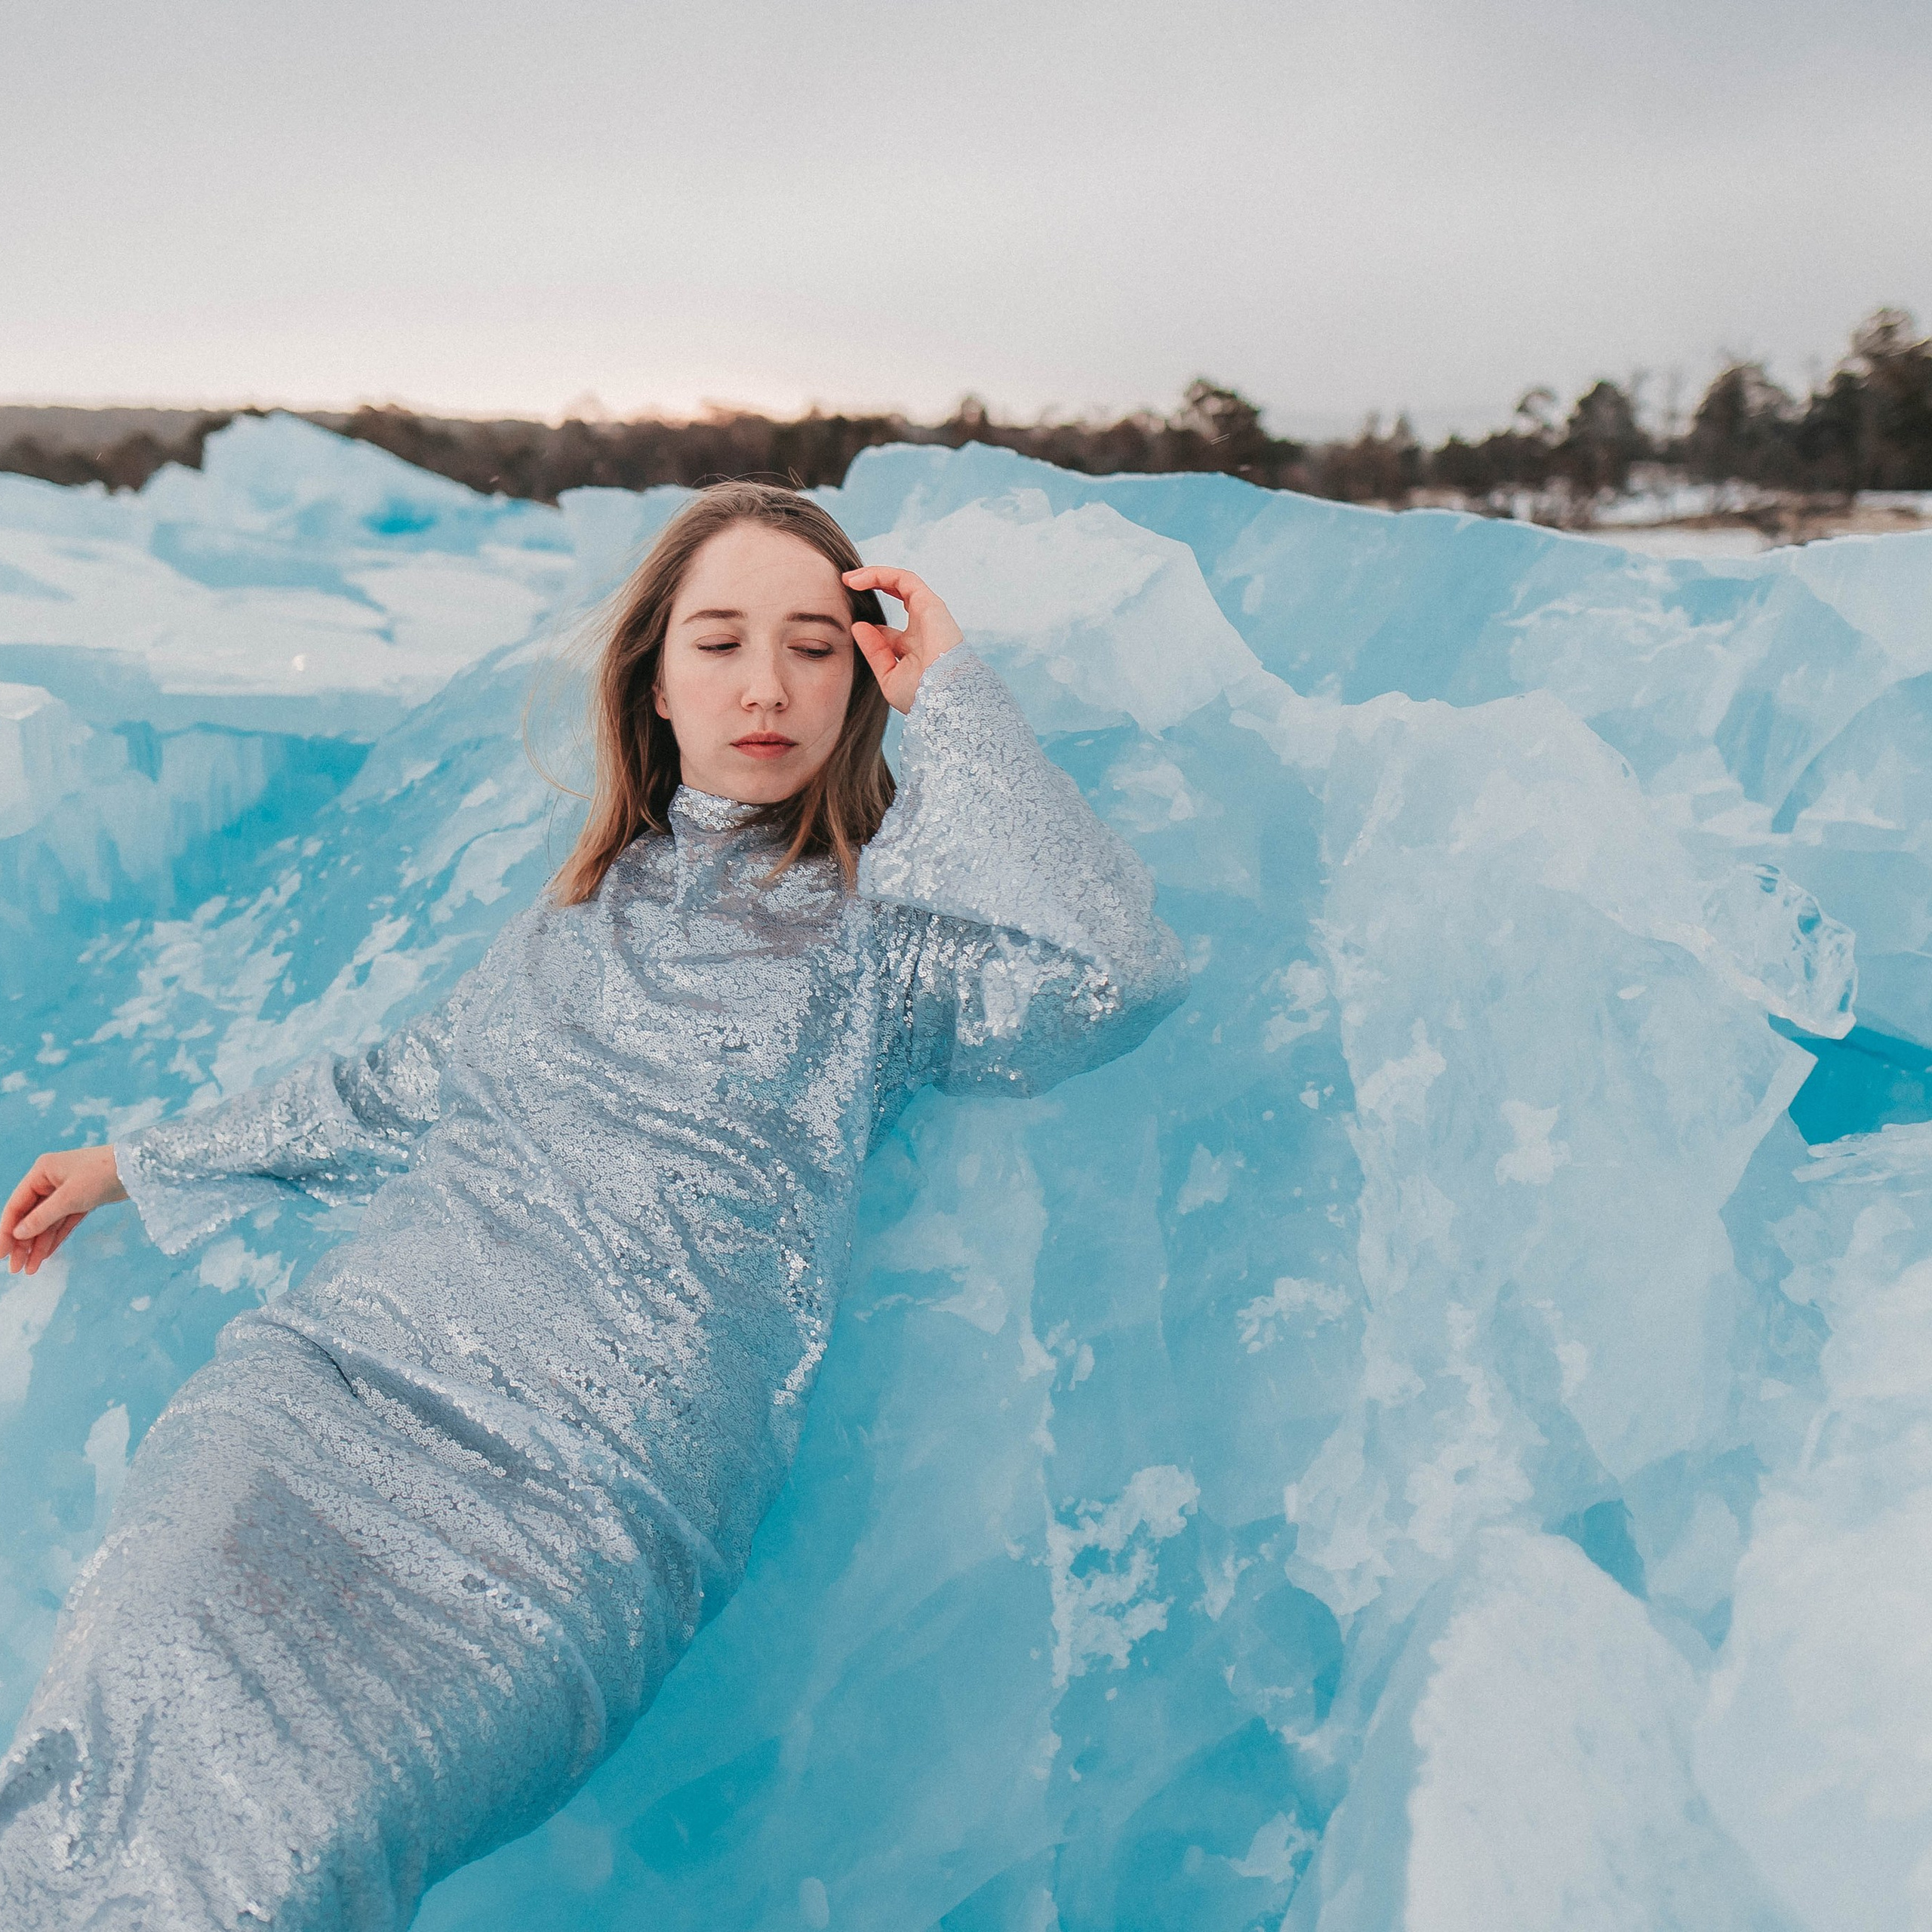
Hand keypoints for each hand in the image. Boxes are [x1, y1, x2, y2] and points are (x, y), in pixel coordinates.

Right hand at [2, 1145, 125, 1274]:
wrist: (140, 1168)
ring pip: (47, 1222)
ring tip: (30, 1270)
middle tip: (15, 1269)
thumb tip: (18, 1234)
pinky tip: (45, 1255)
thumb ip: (42, 1217)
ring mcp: (67, 1190)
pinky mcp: (83, 1199)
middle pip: (30, 1216)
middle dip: (23, 1243)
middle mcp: (50, 1180)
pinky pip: (63, 1222)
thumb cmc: (101, 1175)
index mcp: (41, 1172)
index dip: (6, 1231)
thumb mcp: (69, 1198)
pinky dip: (55, 1238)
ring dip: (38, 1245)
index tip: (0, 1254)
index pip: (16, 1206)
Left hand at [842, 566, 963, 714]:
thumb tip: (858, 627)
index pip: (887, 631)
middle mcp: (922, 628)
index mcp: (913, 649)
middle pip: (896, 596)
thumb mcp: (888, 676)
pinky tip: (859, 580)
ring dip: (873, 575)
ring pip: (899, 583)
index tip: (848, 624)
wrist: (944, 698)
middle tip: (846, 584)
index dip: (868, 626)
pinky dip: (880, 575)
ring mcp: (927, 614)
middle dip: (872, 586)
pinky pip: (903, 579)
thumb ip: (874, 651)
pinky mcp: (930, 604)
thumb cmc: (922, 696)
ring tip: (849, 578)